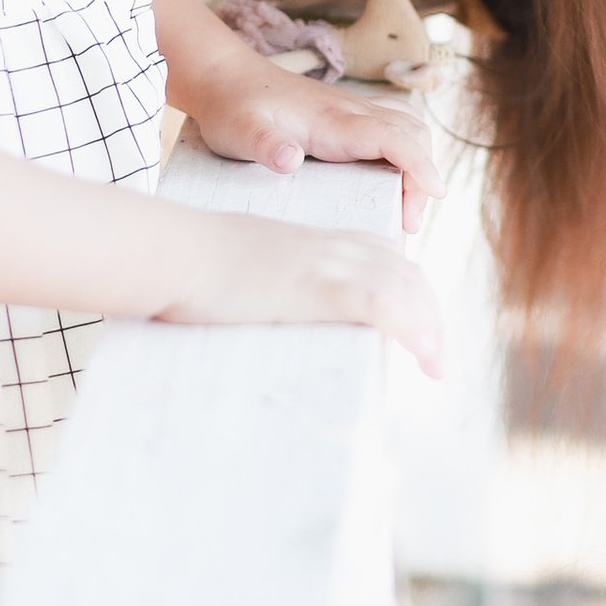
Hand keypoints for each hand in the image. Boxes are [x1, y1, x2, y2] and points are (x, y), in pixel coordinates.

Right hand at [155, 215, 443, 378]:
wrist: (170, 250)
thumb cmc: (183, 263)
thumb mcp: (234, 265)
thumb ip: (255, 281)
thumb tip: (248, 307)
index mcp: (309, 240)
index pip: (381, 254)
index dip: (406, 285)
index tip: (414, 319)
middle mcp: (328, 247)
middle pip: (404, 271)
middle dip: (428, 312)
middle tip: (434, 354)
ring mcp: (326, 264)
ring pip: (405, 288)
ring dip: (429, 328)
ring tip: (435, 365)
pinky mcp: (319, 287)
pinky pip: (385, 304)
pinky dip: (415, 329)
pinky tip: (425, 355)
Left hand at [184, 45, 443, 230]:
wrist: (224, 77)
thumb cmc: (232, 108)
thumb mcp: (239, 131)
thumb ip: (265, 145)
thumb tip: (291, 160)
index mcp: (333, 120)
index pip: (394, 137)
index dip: (420, 165)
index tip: (435, 194)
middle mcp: (350, 111)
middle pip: (412, 133)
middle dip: (423, 175)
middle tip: (407, 221)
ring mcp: (351, 111)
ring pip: (407, 126)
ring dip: (418, 162)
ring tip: (405, 205)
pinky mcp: (346, 116)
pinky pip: (393, 126)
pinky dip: (407, 150)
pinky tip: (391, 177)